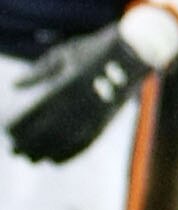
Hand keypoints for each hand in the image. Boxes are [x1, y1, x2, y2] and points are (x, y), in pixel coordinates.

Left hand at [7, 28, 148, 163]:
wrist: (133, 53)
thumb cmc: (93, 49)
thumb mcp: (63, 54)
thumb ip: (38, 72)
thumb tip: (14, 85)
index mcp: (64, 87)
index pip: (34, 114)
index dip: (18, 126)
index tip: (6, 131)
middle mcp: (77, 107)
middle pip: (46, 133)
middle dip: (27, 144)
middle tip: (13, 150)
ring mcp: (93, 117)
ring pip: (64, 143)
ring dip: (44, 153)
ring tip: (30, 158)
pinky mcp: (105, 123)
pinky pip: (83, 145)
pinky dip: (67, 155)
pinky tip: (54, 161)